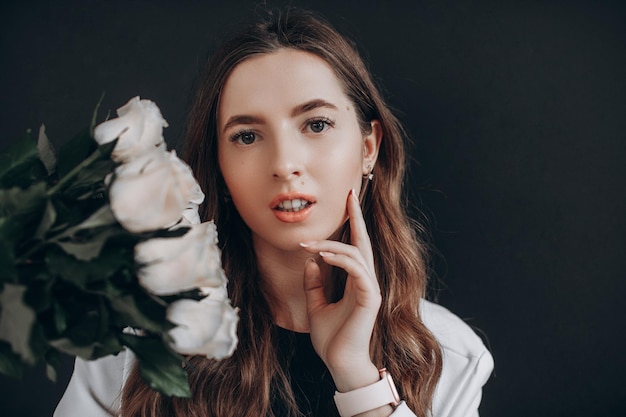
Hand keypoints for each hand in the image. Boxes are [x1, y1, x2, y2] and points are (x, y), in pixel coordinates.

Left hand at [300, 189, 381, 391]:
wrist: (339, 363)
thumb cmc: (331, 338)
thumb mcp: (316, 305)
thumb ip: (314, 283)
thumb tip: (310, 260)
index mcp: (356, 281)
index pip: (356, 246)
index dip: (354, 223)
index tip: (348, 201)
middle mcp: (366, 280)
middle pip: (363, 241)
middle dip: (356, 217)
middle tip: (349, 194)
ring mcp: (370, 288)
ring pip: (355, 253)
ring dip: (330, 244)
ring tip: (307, 243)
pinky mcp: (369, 297)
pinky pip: (356, 269)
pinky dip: (338, 258)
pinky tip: (320, 255)